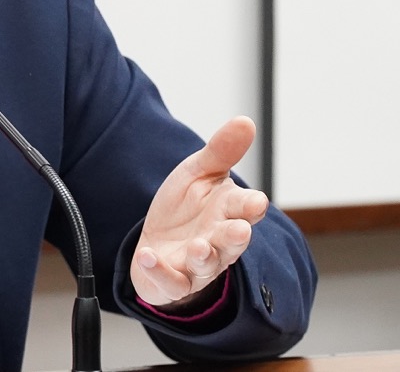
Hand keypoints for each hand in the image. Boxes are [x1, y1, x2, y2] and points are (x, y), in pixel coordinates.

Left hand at [131, 116, 269, 309]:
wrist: (160, 241)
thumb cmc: (186, 207)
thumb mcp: (198, 173)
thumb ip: (221, 151)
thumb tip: (245, 121)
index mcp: (228, 211)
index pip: (245, 208)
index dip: (250, 205)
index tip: (254, 202)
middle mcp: (218, 240)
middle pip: (232, 241)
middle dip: (235, 237)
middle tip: (238, 230)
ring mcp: (198, 264)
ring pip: (207, 265)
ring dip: (203, 257)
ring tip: (198, 247)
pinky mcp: (174, 280)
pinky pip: (170, 281)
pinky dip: (160, 271)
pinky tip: (148, 256)